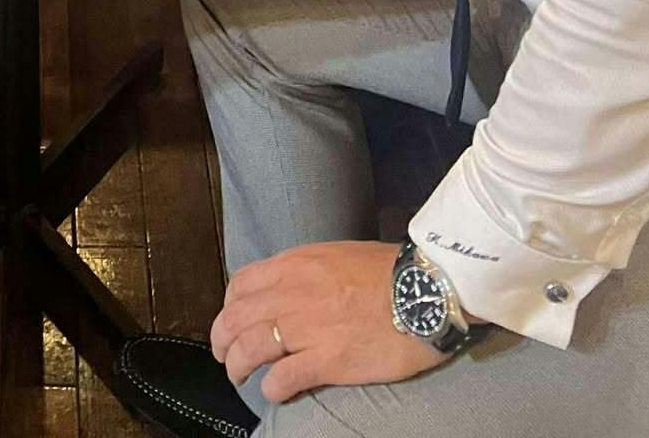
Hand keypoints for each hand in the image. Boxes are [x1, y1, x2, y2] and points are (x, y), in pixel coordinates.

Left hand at [211, 241, 445, 403]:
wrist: (425, 289)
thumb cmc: (389, 271)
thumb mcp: (337, 255)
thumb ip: (307, 272)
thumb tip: (292, 288)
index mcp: (295, 265)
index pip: (241, 283)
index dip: (229, 305)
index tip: (231, 320)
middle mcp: (293, 294)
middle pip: (236, 318)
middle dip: (222, 339)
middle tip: (224, 355)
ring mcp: (308, 328)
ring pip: (250, 348)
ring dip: (237, 365)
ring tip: (239, 377)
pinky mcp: (328, 360)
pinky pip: (283, 378)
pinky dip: (271, 388)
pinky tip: (274, 392)